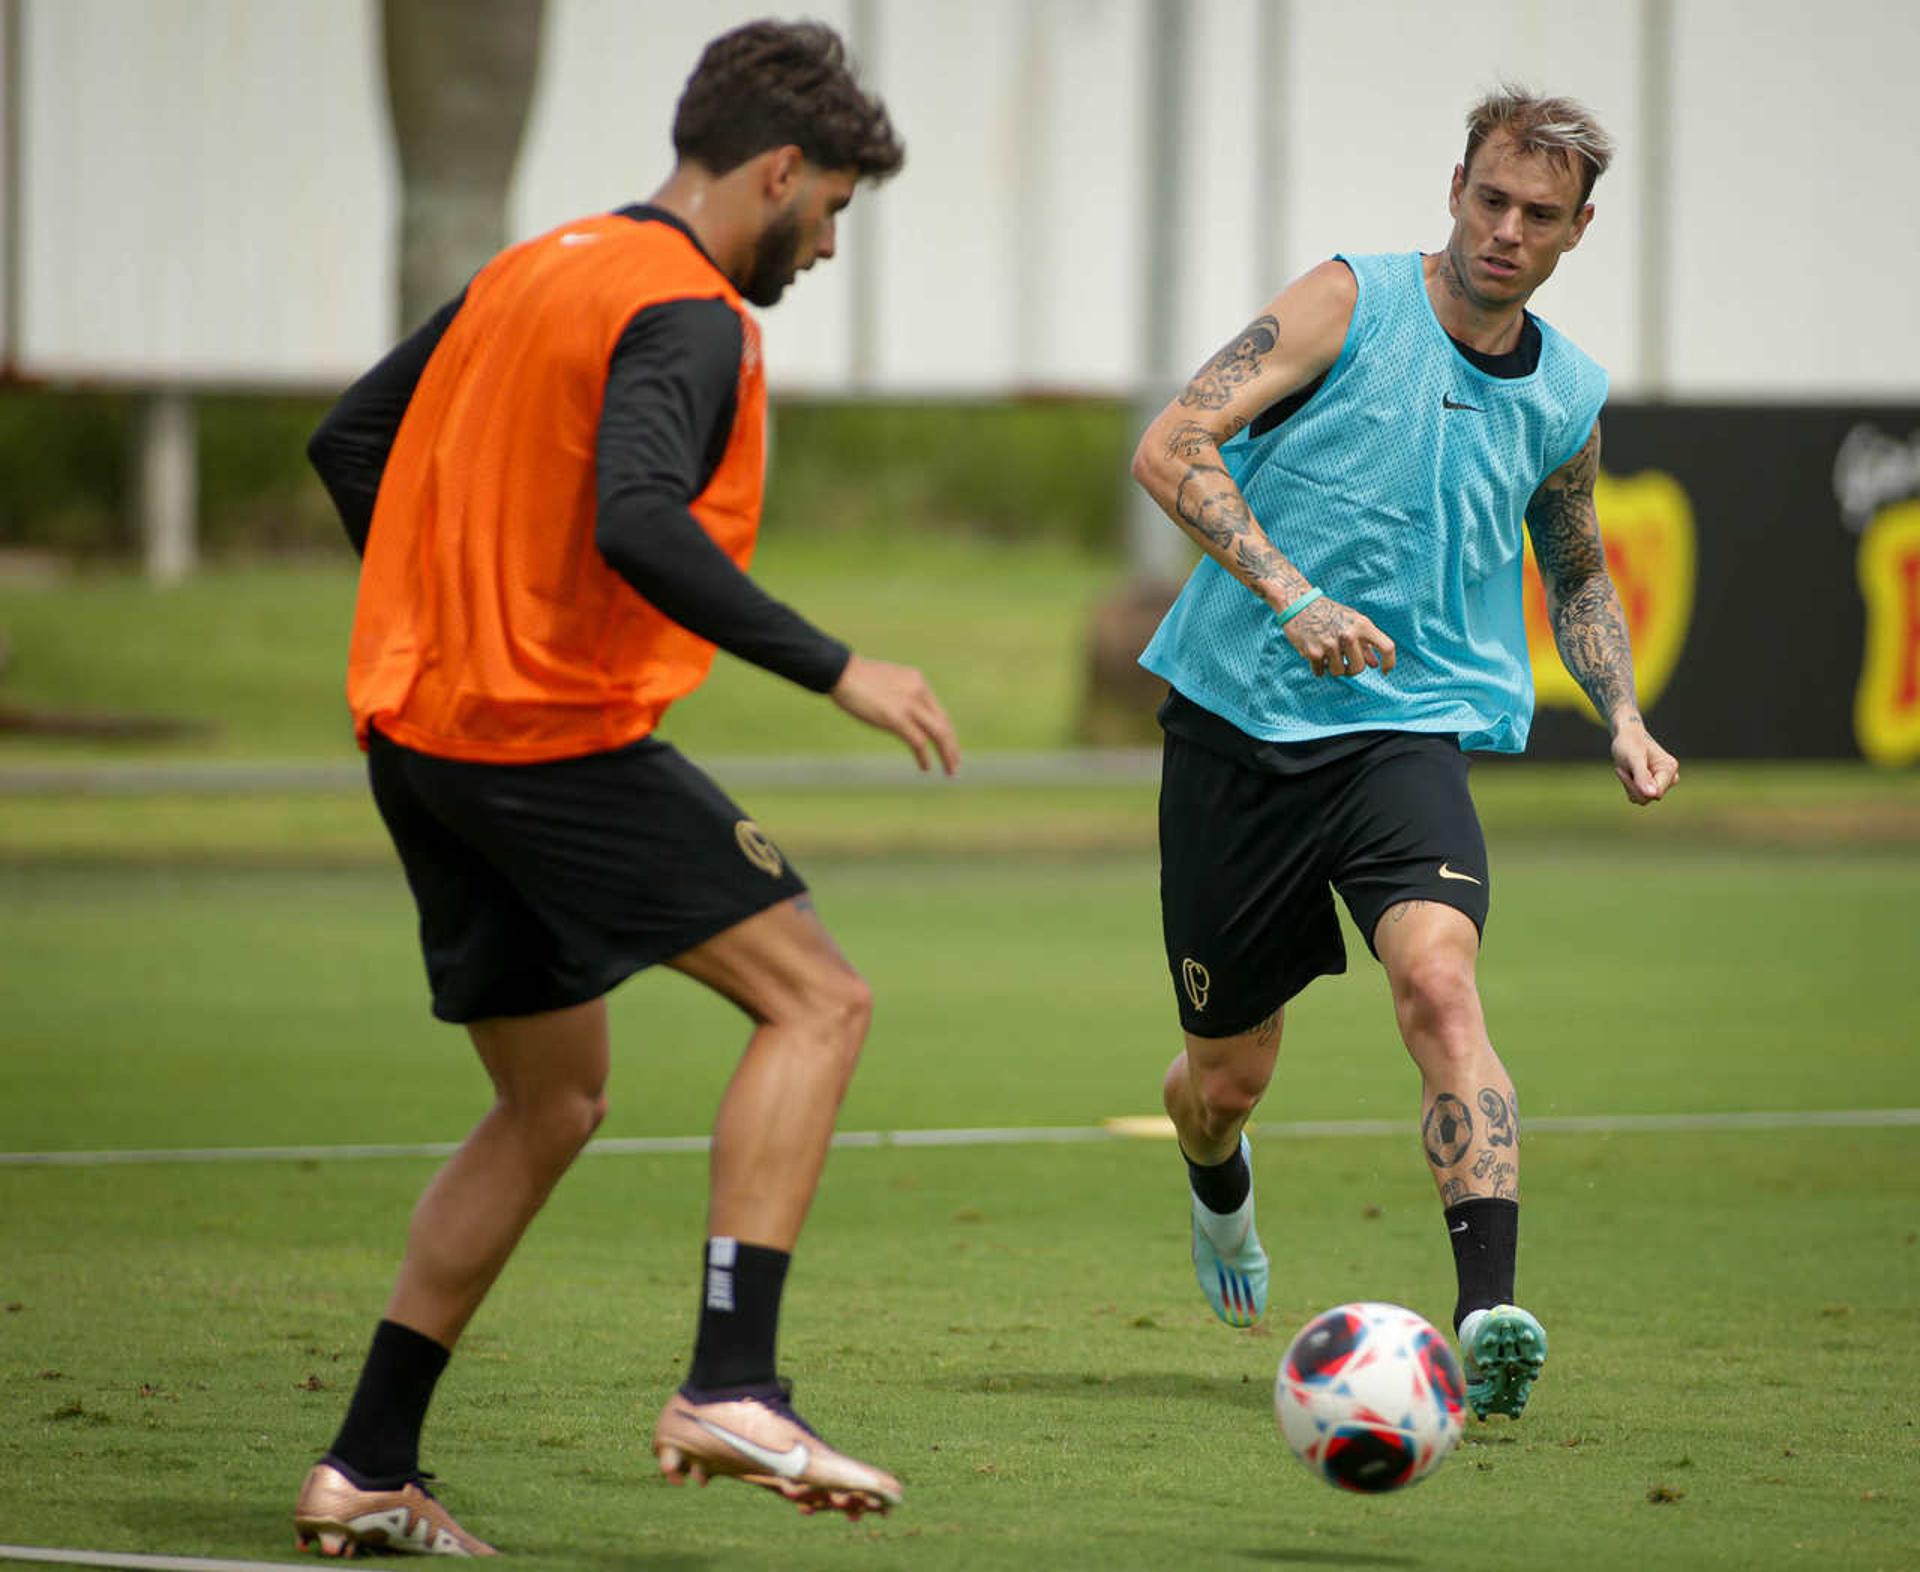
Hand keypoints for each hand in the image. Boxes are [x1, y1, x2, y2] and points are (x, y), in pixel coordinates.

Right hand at [830, 654, 960, 775]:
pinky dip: (924, 756)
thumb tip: (896, 710)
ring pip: (939, 734)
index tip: (946, 745)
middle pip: (944, 723)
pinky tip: (925, 767)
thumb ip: (897, 694)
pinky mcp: (896, 718)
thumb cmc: (854, 677)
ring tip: (950, 771)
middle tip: (955, 763)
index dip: (945, 730)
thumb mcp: (885, 682)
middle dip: (952, 745)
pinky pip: (919, 742)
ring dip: (947, 754)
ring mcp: (909, 705)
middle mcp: (919, 692)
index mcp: (917, 681)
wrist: (840, 671)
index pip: (938, 710)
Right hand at [1279, 593, 1395, 677]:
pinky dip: (1317, 668)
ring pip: (1339, 672)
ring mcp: (1331, 643)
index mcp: (1362, 625)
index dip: (1389, 662)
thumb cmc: (1328, 613)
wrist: (1299, 603)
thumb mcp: (1351, 622)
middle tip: (1344, 664)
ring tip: (1326, 656)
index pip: (1387, 647)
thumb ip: (1365, 643)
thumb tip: (1375, 664)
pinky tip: (1314, 655)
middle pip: (1359, 668)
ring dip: (1332, 668)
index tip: (1384, 671)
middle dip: (1351, 670)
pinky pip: (1320, 672)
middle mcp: (1349, 634)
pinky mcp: (1314, 651)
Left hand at [1610, 718, 1677, 804]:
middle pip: (1648, 798)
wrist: (1627, 736)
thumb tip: (1653, 795)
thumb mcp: (1634, 758)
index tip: (1624, 770)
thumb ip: (1643, 776)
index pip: (1655, 793)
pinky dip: (1629, 786)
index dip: (1636, 786)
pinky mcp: (1653, 786)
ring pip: (1642, 799)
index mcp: (1670, 769)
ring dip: (1629, 785)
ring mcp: (1662, 783)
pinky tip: (1629, 773)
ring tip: (1627, 769)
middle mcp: (1670, 778)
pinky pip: (1638, 797)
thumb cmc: (1630, 743)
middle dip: (1631, 785)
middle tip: (1622, 768)